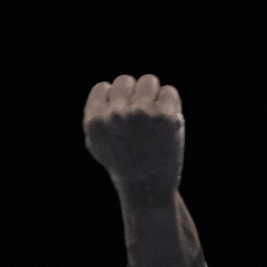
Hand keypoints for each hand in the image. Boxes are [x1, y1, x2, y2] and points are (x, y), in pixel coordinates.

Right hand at [83, 74, 184, 193]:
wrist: (147, 186)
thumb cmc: (122, 164)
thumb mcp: (96, 142)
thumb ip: (97, 115)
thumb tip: (106, 89)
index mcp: (95, 120)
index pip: (102, 87)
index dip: (113, 98)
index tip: (122, 112)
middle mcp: (116, 114)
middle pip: (125, 80)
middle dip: (133, 93)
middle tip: (140, 113)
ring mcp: (141, 113)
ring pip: (148, 80)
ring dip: (152, 94)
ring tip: (154, 114)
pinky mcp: (166, 115)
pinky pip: (169, 91)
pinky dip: (170, 103)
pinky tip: (166, 119)